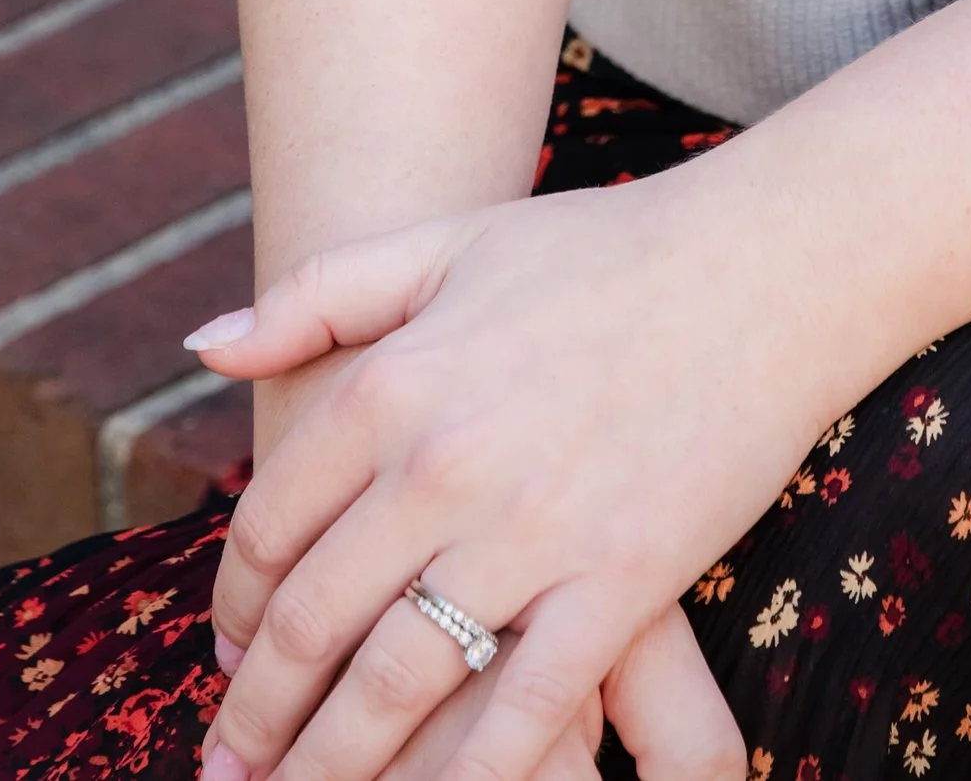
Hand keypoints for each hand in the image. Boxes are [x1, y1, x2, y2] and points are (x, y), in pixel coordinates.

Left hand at [195, 155, 853, 780]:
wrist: (766, 264)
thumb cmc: (606, 248)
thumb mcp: (449, 242)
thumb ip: (317, 293)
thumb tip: (204, 347)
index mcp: (392, 382)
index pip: (268, 528)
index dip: (233, 610)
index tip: (227, 656)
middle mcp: (443, 464)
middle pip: (313, 624)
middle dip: (258, 714)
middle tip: (228, 766)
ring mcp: (532, 532)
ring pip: (393, 688)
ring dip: (328, 764)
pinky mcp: (619, 585)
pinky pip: (519, 714)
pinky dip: (463, 778)